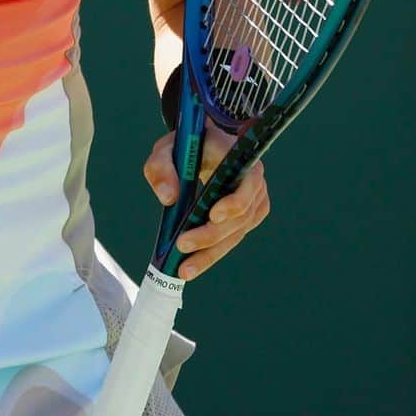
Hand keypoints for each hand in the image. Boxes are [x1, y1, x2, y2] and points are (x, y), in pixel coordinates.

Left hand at [142, 120, 269, 279]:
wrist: (203, 148)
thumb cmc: (186, 146)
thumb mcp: (166, 148)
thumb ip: (161, 166)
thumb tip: (168, 197)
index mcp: (236, 156)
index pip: (246, 181)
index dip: (235, 201)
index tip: (213, 216)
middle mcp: (253, 179)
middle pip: (240, 215)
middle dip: (211, 235)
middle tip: (182, 246)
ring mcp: (254, 199)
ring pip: (237, 232)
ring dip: (211, 252)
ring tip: (185, 269)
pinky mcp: (249, 215)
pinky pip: (235, 237)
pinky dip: (215, 251)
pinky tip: (196, 263)